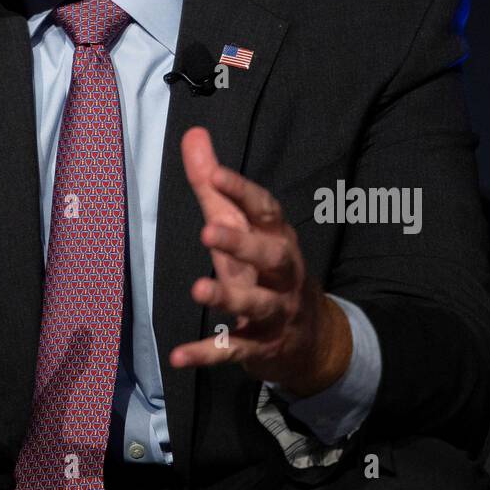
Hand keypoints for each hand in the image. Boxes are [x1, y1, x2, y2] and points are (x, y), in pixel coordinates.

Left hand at [168, 127, 351, 394]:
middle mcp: (282, 274)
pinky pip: (234, 350)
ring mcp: (275, 312)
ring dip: (228, 297)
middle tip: (208, 232)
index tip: (214, 173)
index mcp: (276, 238)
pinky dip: (207, 353)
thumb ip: (214, 186)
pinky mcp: (261, 346)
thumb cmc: (264, 271)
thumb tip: (193, 134)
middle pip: (270, 256)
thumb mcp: (240, 228)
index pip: (264, 210)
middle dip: (242, 244)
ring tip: (198, 290)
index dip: (241, 190)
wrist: (312, 340)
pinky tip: (178, 355)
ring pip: (257, 304)